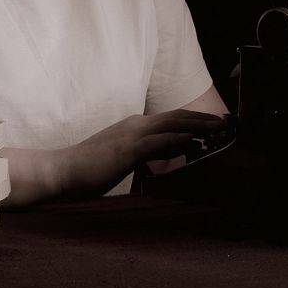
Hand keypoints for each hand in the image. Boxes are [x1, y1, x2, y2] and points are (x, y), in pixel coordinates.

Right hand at [62, 110, 230, 198]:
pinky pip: (157, 142)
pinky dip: (176, 138)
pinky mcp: (126, 149)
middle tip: (226, 123)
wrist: (61, 170)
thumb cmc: (89, 169)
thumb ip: (149, 153)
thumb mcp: (125, 158)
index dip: (193, 120)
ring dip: (197, 125)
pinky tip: (192, 139)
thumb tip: (176, 150)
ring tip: (219, 128)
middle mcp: (135, 125)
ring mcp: (131, 135)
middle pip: (176, 117)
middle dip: (202, 119)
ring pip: (171, 124)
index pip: (170, 120)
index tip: (212, 125)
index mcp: (134, 127)